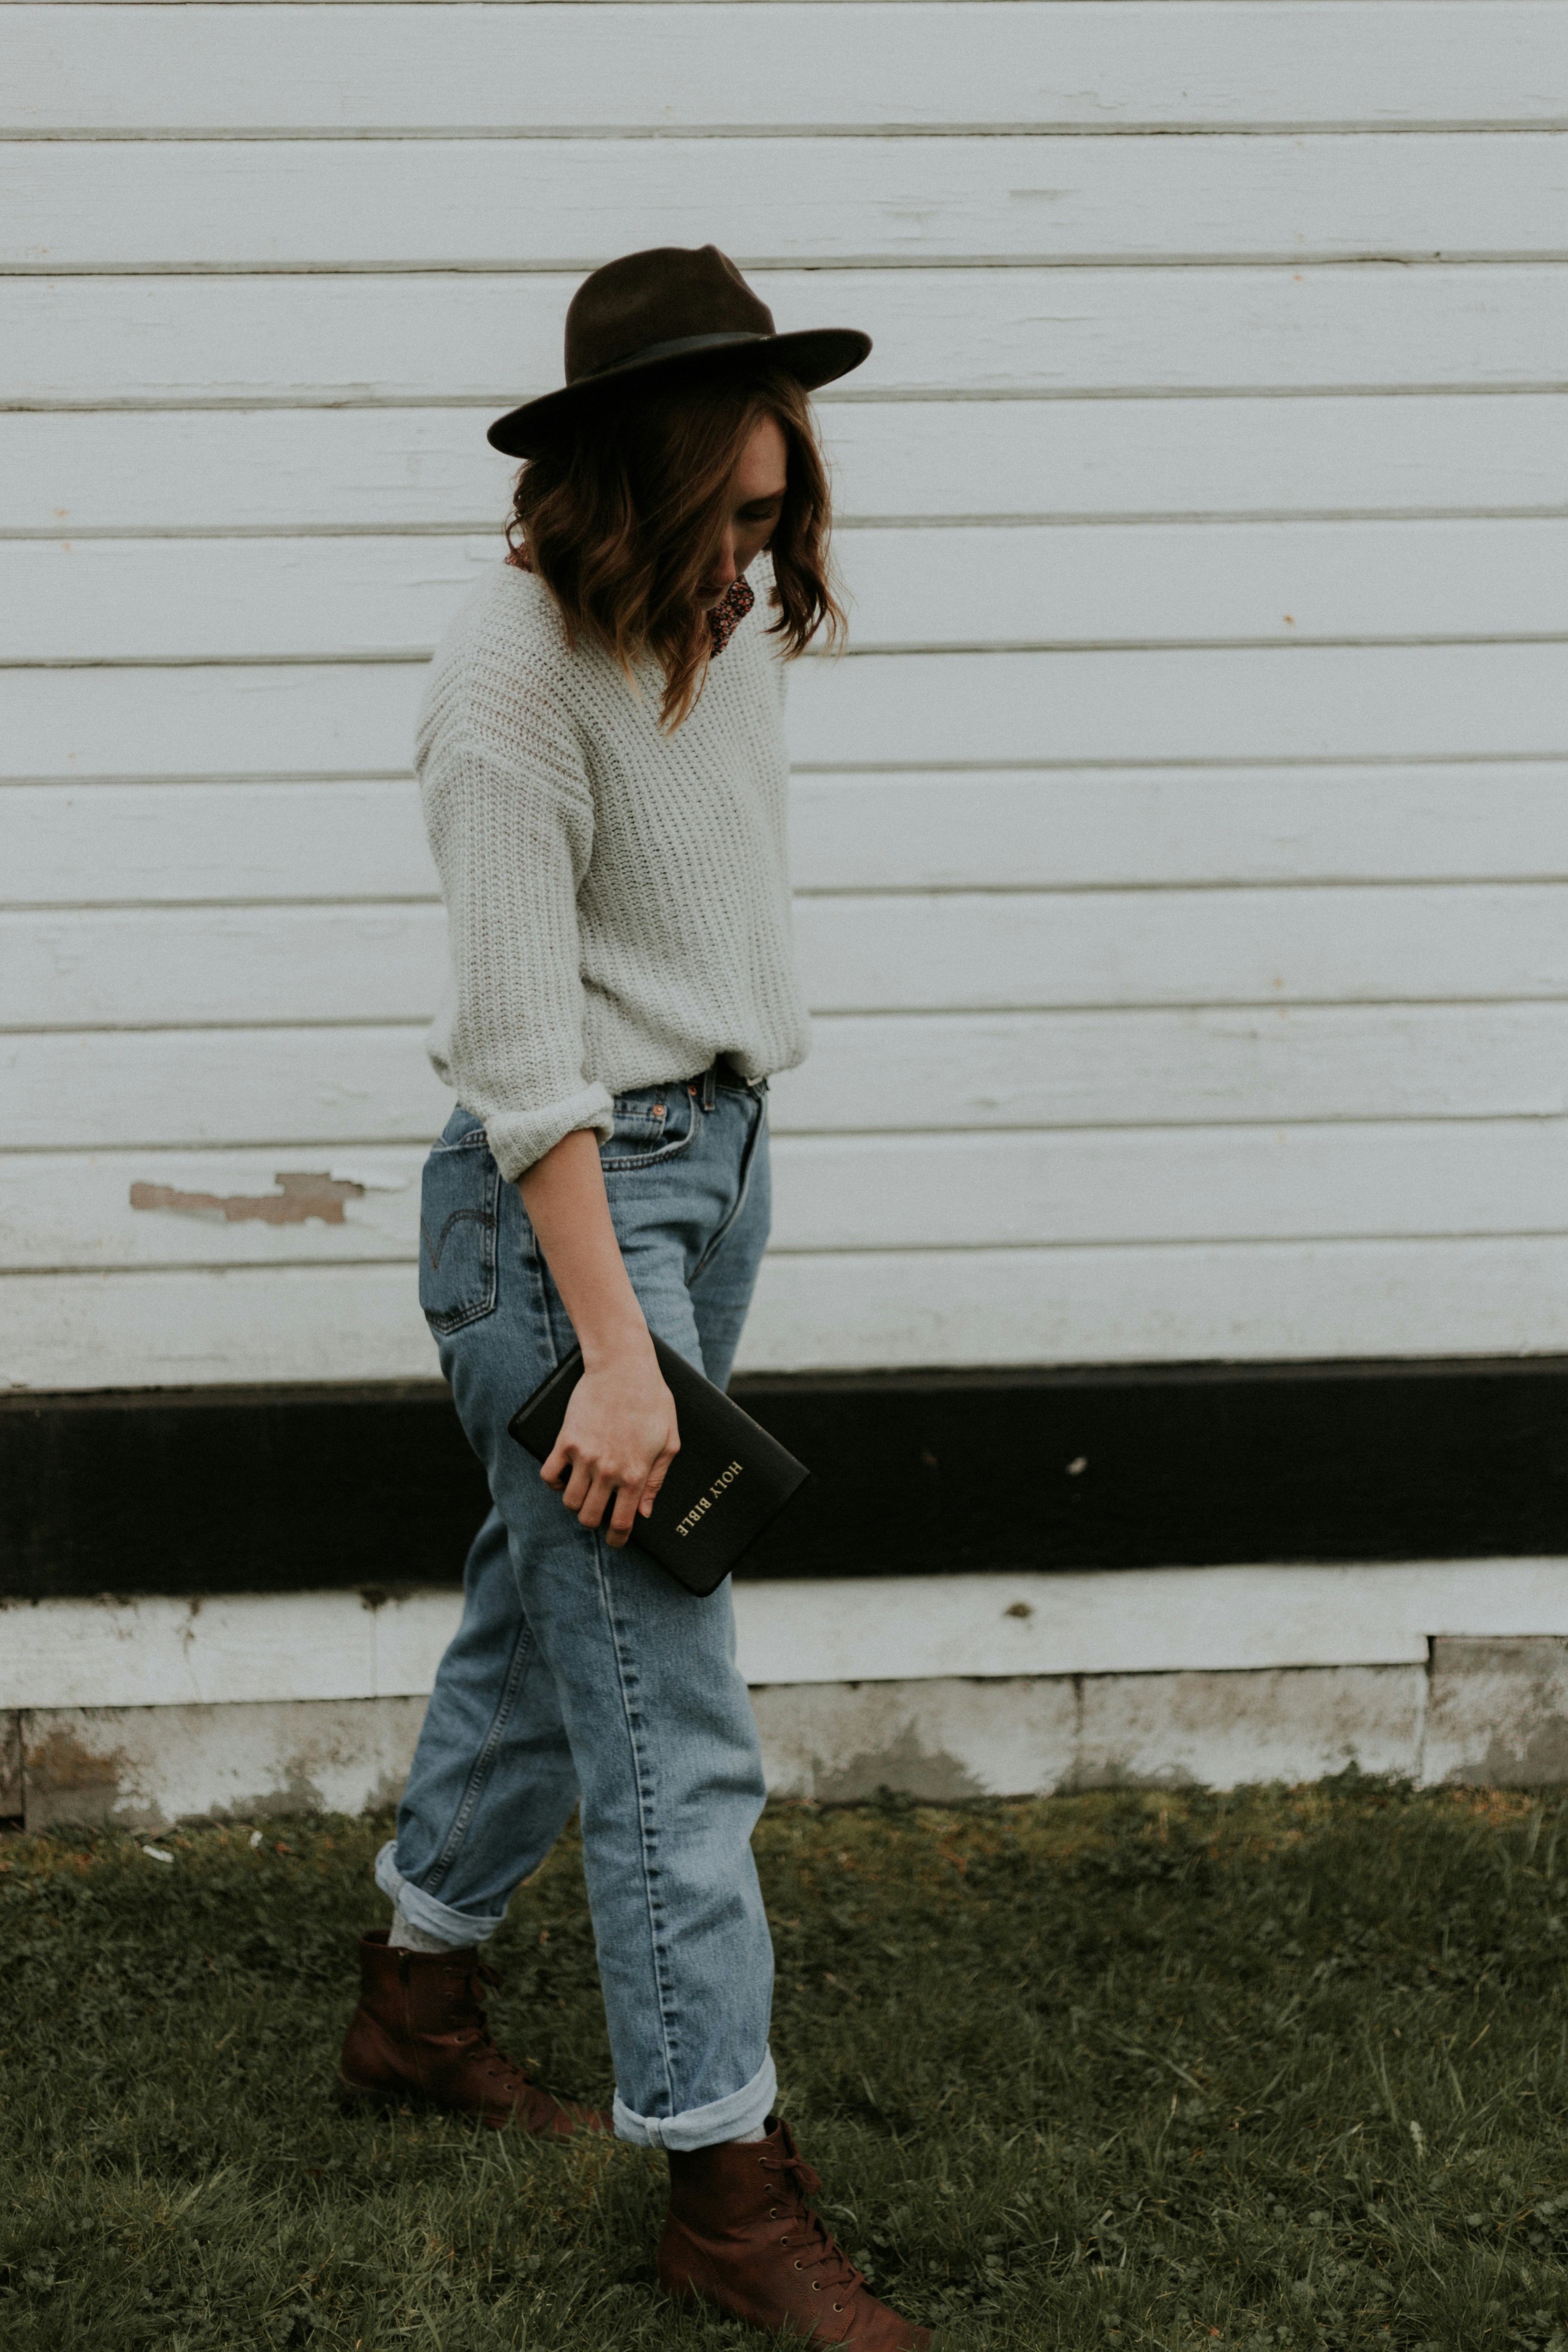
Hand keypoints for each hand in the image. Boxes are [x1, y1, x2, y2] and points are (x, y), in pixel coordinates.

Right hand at [539, 1338, 679, 1548]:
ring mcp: (584, 1457)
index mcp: (636, 1473)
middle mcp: (608, 1470)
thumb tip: (645, 1512)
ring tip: (583, 1493)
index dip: (617, 1539)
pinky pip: (549, 1475)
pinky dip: (553, 1482)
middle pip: (590, 1518)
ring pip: (569, 1502)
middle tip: (598, 1513)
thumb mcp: (669, 1441)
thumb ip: (657, 1480)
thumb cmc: (652, 1400)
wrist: (623, 1367)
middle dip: (594, 1522)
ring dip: (575, 1503)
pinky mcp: (565, 1441)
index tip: (616, 1540)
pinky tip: (564, 1476)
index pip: (622, 1522)